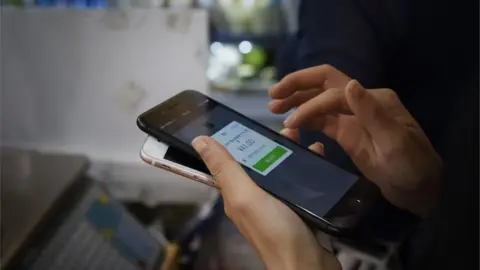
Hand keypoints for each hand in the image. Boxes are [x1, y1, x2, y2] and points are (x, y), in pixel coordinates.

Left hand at [191, 136, 339, 269]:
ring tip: (304, 138)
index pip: (231, 162)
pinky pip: (299, 181)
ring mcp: (277, 203)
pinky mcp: (298, 207)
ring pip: (281, 170)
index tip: (250, 122)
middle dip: (271, 144)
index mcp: (237, 194)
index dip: (237, 141)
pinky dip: (307, 166)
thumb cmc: (275, 231)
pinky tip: (318, 154)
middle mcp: (254, 198)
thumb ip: (226, 169)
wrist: (309, 265)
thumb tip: (199, 141)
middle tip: (290, 129)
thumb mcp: (245, 196)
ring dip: (291, 152)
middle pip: (258, 163)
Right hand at [268, 65, 442, 216]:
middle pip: (324, 83)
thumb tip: (351, 84)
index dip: (311, 105)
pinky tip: (289, 123)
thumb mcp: (395, 142)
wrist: (420, 189)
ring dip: (297, 100)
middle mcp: (360, 102)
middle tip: (273, 94)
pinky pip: (321, 120)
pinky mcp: (346, 133)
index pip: (334, 93)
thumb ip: (372, 113)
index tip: (291, 122)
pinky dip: (304, 118)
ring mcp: (351, 118)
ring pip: (319, 100)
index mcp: (373, 99)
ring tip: (273, 106)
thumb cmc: (412, 166)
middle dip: (298, 85)